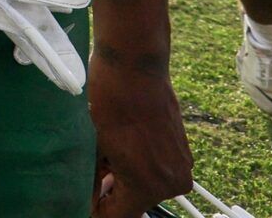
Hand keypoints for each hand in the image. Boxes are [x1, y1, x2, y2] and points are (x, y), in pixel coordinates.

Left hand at [88, 51, 191, 216]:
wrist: (133, 68)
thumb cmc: (109, 102)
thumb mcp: (94, 147)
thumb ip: (95, 180)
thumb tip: (90, 197)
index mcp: (148, 186)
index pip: (120, 215)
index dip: (98, 209)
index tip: (87, 203)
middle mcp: (172, 183)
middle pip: (136, 203)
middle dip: (112, 193)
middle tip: (91, 179)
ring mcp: (182, 167)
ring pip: (147, 186)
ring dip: (125, 179)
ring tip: (104, 158)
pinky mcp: (184, 152)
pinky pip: (158, 170)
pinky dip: (140, 166)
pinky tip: (121, 149)